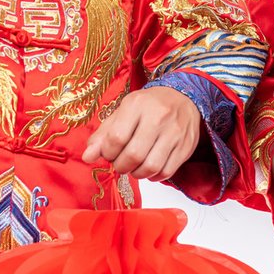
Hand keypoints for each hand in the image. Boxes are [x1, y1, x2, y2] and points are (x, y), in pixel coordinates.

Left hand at [83, 87, 200, 180]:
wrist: (183, 97)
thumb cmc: (148, 106)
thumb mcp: (123, 112)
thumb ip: (104, 135)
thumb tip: (87, 157)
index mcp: (137, 105)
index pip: (116, 138)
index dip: (108, 153)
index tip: (109, 153)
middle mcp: (158, 117)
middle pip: (133, 155)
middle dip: (121, 166)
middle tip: (121, 164)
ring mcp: (174, 132)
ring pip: (151, 167)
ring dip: (137, 174)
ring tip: (134, 167)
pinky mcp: (186, 146)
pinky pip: (166, 171)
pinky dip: (153, 176)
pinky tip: (149, 168)